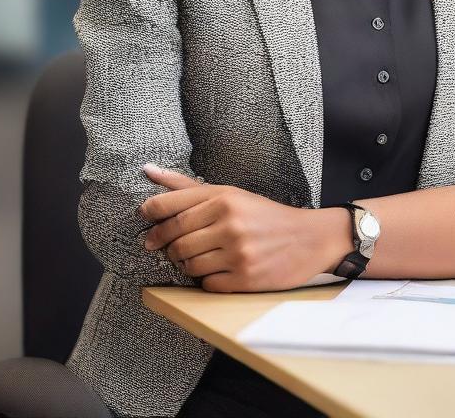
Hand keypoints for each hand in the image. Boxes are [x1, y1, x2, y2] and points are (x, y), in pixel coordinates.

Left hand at [139, 165, 328, 292]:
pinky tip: (222, 268)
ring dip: (188, 263)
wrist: (310, 238)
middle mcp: (230, 223)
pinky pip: (206, 284)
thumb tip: (148, 170)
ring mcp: (237, 253)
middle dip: (168, 245)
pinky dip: (208, 279)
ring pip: (188, 265)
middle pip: (176, 240)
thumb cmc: (265, 215)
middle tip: (173, 244)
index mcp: (225, 198)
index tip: (145, 219)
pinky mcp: (245, 279)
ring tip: (204, 255)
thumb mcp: (231, 193)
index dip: (151, 216)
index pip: (171, 208)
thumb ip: (187, 187)